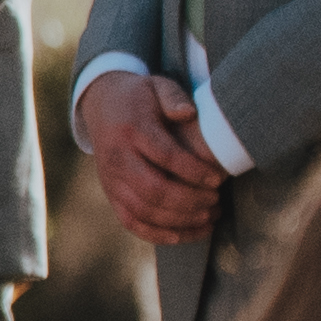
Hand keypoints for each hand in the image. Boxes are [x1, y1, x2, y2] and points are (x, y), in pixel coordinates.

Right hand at [74, 64, 226, 244]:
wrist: (101, 105)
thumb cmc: (140, 97)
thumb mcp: (156, 85)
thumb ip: (173, 96)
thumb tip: (188, 114)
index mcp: (131, 130)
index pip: (166, 156)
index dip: (194, 171)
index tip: (219, 179)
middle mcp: (117, 158)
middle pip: (154, 190)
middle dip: (190, 201)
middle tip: (216, 201)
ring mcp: (111, 180)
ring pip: (143, 211)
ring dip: (179, 220)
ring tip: (209, 217)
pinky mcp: (111, 194)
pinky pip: (131, 222)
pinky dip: (157, 234)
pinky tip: (184, 235)